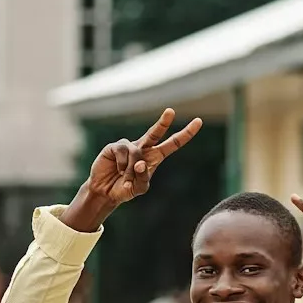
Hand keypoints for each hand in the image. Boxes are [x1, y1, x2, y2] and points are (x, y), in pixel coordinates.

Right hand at [65, 108, 201, 230]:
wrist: (104, 192)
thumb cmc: (124, 189)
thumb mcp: (139, 189)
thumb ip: (143, 178)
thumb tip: (139, 163)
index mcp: (154, 157)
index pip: (172, 144)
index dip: (186, 134)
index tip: (198, 121)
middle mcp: (142, 148)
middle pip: (156, 133)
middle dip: (163, 122)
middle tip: (170, 111)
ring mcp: (128, 146)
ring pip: (136, 153)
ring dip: (131, 170)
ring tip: (125, 178)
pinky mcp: (114, 147)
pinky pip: (123, 153)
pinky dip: (122, 165)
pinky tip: (117, 170)